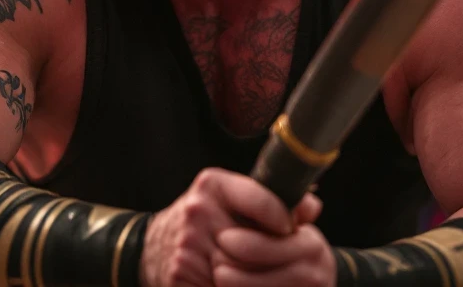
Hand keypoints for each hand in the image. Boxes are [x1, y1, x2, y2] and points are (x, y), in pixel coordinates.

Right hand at [139, 168, 320, 286]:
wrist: (150, 246)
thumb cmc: (201, 221)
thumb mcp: (228, 199)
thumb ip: (269, 199)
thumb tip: (312, 207)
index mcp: (212, 185)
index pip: (261, 199)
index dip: (283, 219)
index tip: (292, 231)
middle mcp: (197, 212)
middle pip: (253, 245)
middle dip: (273, 258)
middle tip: (288, 265)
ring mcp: (187, 247)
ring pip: (240, 274)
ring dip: (259, 281)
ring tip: (270, 278)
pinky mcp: (181, 277)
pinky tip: (245, 285)